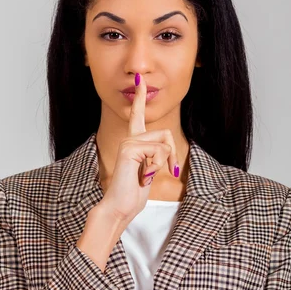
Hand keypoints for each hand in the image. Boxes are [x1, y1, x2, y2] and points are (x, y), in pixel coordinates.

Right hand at [100, 72, 179, 222]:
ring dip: (165, 162)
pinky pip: (158, 152)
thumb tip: (166, 146)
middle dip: (171, 155)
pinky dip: (157, 167)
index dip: (139, 98)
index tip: (141, 80)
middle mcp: (129, 138)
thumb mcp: (149, 172)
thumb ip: (156, 156)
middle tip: (168, 172)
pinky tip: (143, 177)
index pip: (137, 116)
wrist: (119, 209)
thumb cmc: (132, 195)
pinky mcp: (129, 149)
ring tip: (148, 176)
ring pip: (164, 143)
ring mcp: (128, 142)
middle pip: (165, 134)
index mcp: (133, 143)